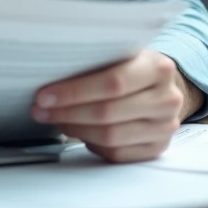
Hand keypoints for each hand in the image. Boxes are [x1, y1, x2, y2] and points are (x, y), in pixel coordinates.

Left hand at [31, 49, 201, 162]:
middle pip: (108, 112)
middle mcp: (167, 98)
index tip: (44, 95)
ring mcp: (165, 126)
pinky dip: (92, 144)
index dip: (74, 92)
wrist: (162, 86)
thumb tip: (48, 76)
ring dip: (75, 129)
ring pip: (111, 137)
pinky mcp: (158, 148)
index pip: (112, 83)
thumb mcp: (120, 54)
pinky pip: (118, 154)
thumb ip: (94, 62)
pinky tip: (79, 132)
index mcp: (158, 67)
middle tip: (40, 110)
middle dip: (67, 112)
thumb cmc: (132, 67)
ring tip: (56, 120)